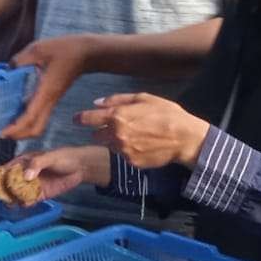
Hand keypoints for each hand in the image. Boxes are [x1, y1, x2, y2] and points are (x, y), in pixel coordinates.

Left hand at [1, 35, 93, 140]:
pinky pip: (39, 115)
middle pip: (36, 129)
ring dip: (23, 130)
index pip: (30, 117)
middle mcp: (49, 100)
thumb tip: (7, 69)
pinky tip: (15, 113)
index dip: (16, 128)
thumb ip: (20, 59)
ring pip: (38, 125)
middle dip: (19, 135)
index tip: (2, 133)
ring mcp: (52, 101)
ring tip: (6, 126)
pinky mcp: (52, 98)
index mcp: (46, 91)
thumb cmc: (65, 50)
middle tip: (2, 133)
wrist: (87, 53)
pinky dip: (27, 120)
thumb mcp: (39, 49)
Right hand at [9, 146, 111, 199]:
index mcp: (24, 162)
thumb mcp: (50, 157)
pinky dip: (25, 203)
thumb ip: (37, 164)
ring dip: (13, 199)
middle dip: (4, 190)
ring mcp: (32, 185)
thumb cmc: (64, 157)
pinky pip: (29, 200)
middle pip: (9, 184)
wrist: (80, 167)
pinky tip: (24, 204)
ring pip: (18, 194)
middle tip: (1, 196)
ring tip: (11, 202)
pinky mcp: (40, 195)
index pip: (7, 169)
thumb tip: (26, 176)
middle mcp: (25, 175)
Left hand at [75, 93, 208, 169]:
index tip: (76, 119)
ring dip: (114, 141)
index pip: (88, 119)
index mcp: (117, 116)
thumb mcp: (143, 98)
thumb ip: (117, 100)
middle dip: (101, 130)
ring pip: (109, 146)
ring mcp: (123, 151)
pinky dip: (127, 150)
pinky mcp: (131, 162)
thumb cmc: (166, 114)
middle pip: (96, 135)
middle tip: (115, 126)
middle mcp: (116, 135)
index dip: (80, 118)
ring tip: (133, 135)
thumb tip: (96, 103)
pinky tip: (141, 144)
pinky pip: (122, 155)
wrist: (184, 138)